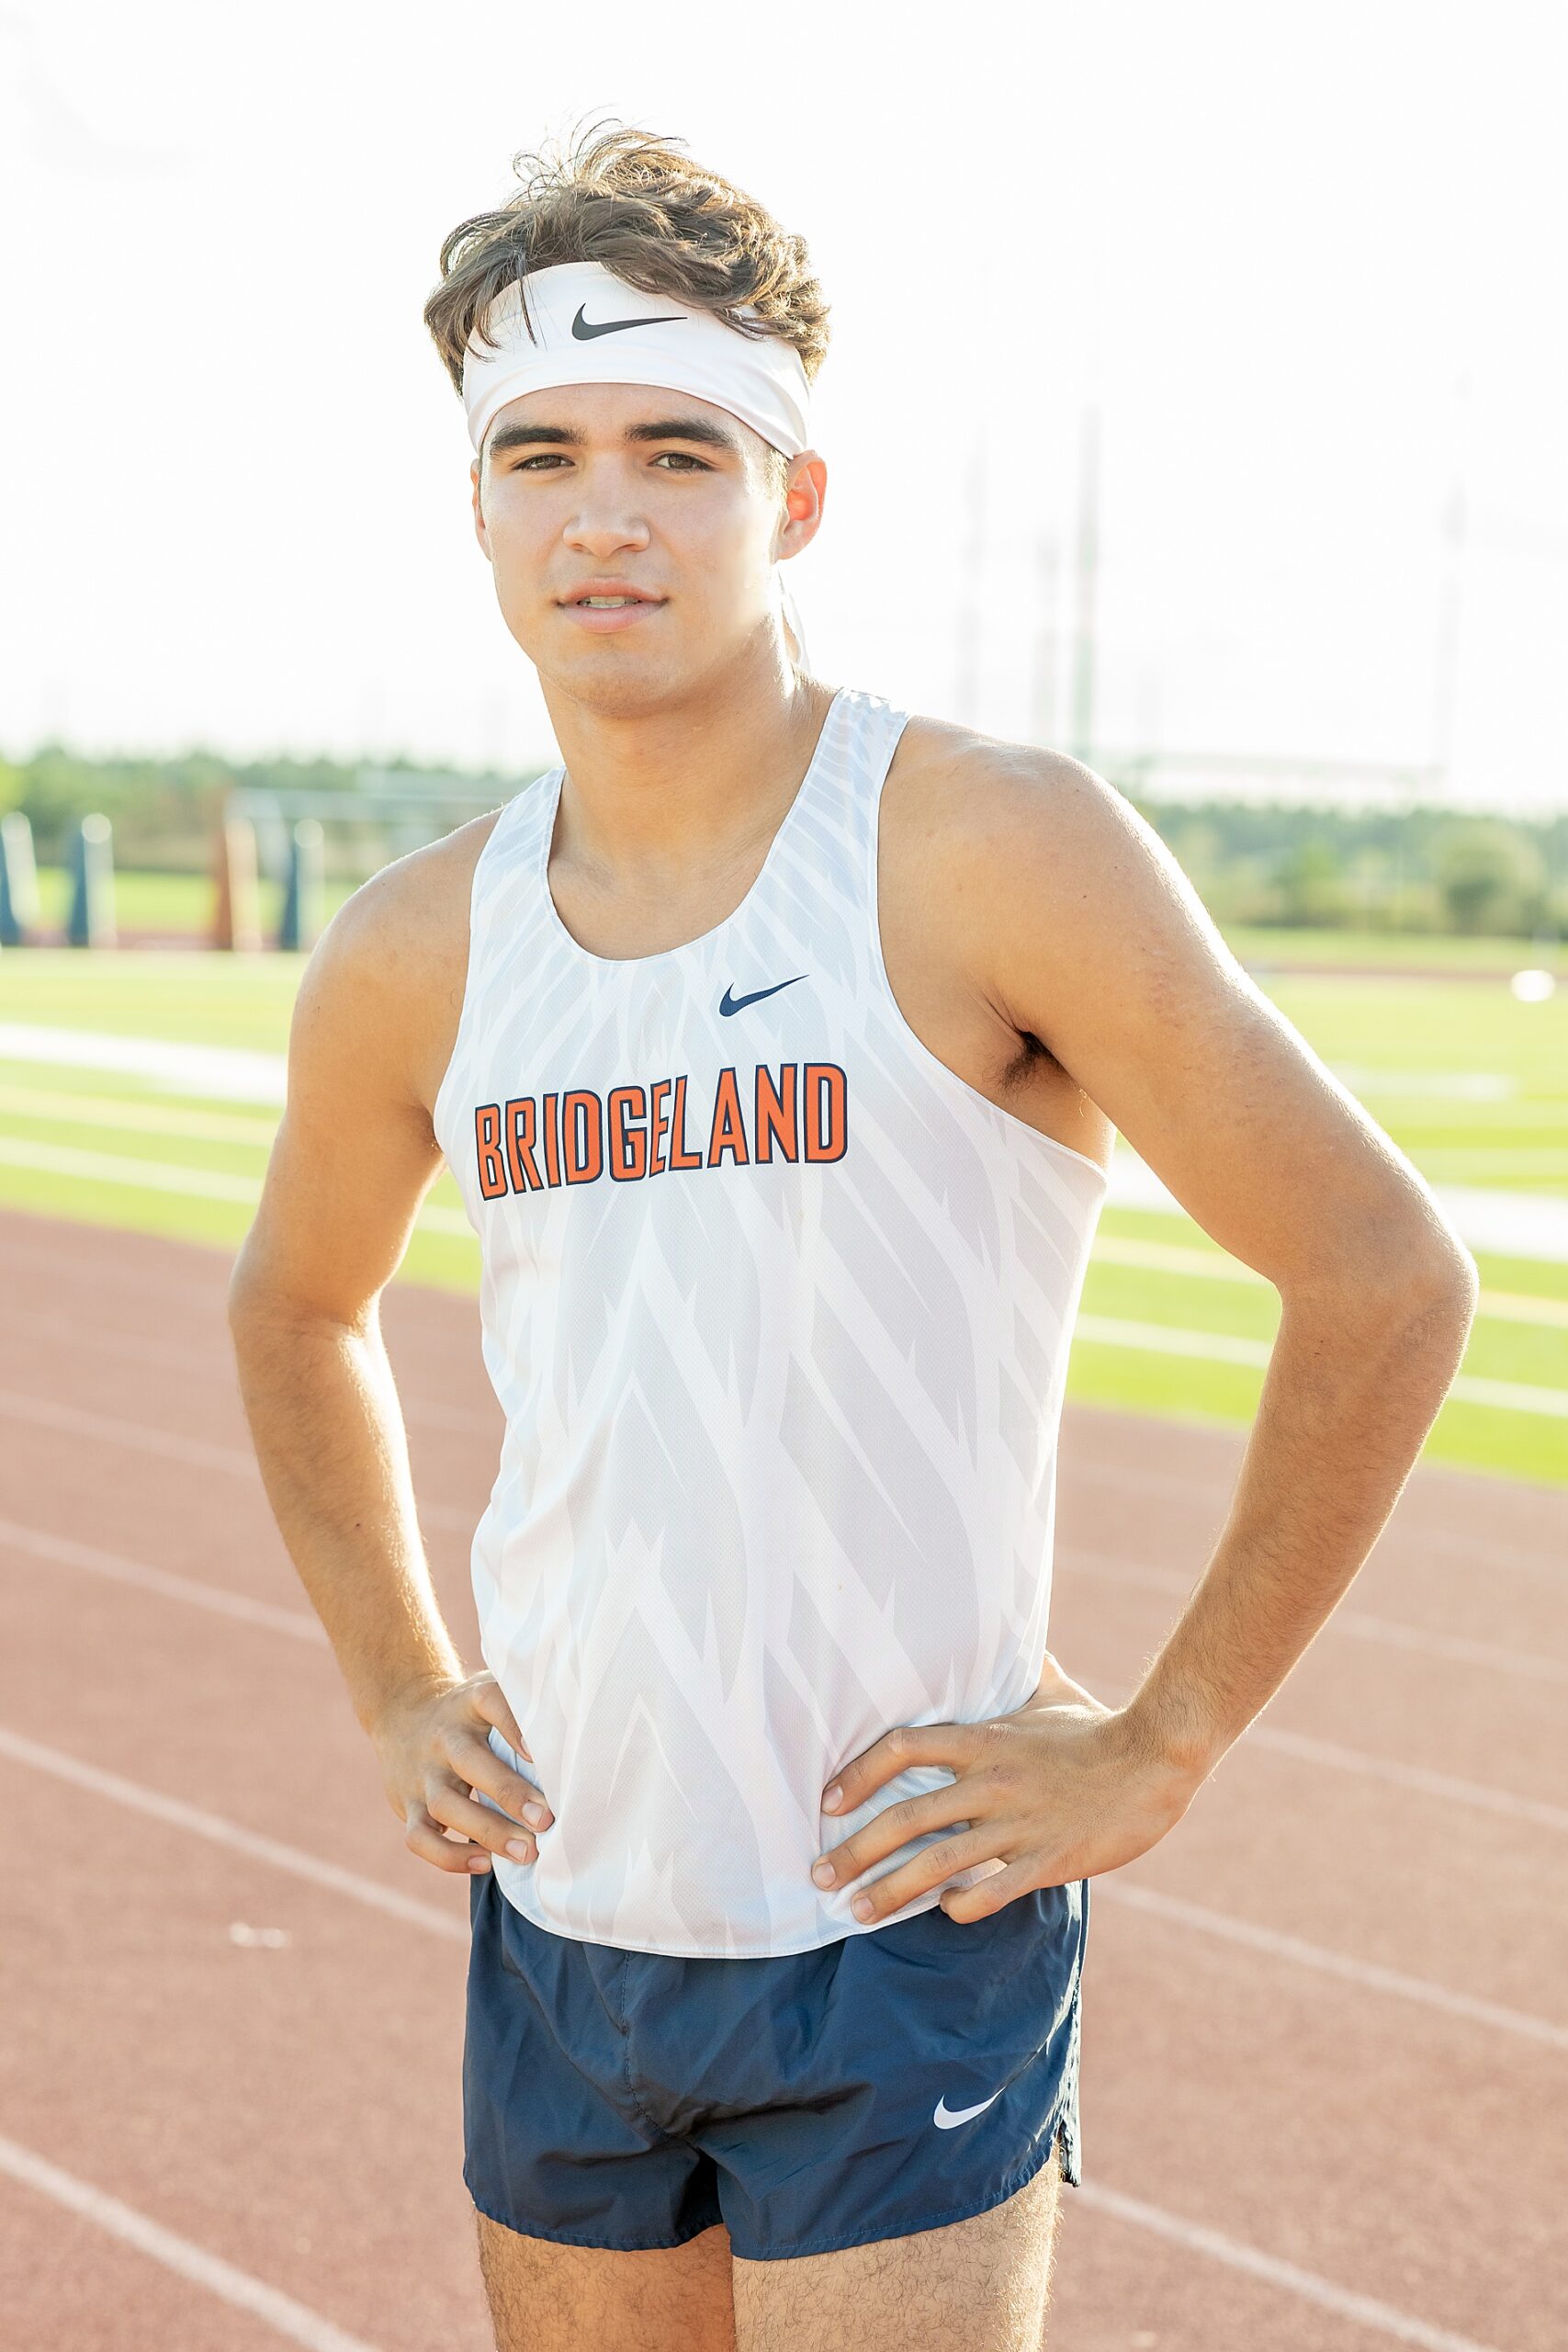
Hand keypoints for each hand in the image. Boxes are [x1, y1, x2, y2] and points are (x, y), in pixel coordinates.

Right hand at [368, 1669, 553, 1874]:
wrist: (403, 1713)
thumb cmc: (469, 1713)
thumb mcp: (489, 1693)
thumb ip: (526, 1709)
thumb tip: (584, 1736)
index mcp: (469, 1703)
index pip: (490, 1701)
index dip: (513, 1725)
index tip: (539, 1752)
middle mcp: (443, 1737)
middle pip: (470, 1761)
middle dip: (510, 1793)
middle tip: (546, 1820)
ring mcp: (423, 1773)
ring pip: (446, 1804)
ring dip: (488, 1831)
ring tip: (527, 1852)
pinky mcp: (407, 1806)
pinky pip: (419, 1837)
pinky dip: (449, 1856)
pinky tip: (485, 1864)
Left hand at [811, 1651, 1200, 1924]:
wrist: (1157, 1758)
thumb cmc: (1098, 1727)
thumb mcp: (1050, 1690)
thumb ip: (1016, 1671)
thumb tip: (1004, 1636)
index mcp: (983, 1740)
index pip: (901, 1748)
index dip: (856, 1773)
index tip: (826, 1801)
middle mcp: (990, 1783)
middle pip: (905, 1818)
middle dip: (855, 1850)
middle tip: (819, 1874)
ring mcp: (1018, 1825)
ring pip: (938, 1864)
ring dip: (890, 1891)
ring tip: (855, 1912)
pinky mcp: (1048, 1860)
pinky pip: (992, 1891)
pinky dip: (960, 1905)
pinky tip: (942, 1913)